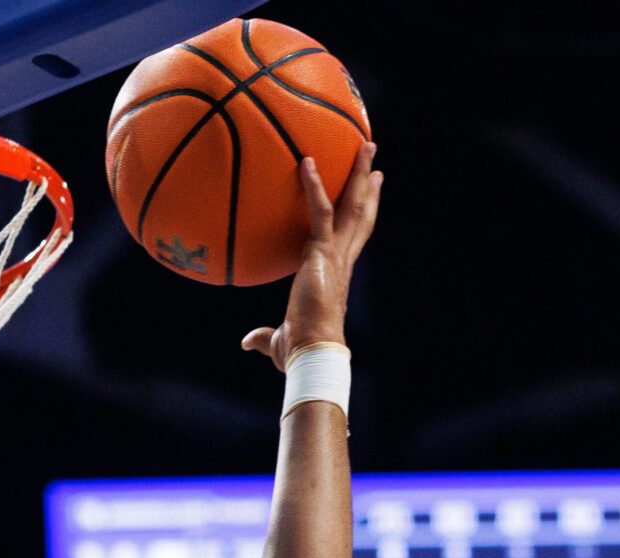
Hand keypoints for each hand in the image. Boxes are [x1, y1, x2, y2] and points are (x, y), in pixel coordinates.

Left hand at [241, 140, 381, 371]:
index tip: (371, 189)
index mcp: (337, 272)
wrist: (312, 350)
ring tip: (364, 144)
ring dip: (357, 173)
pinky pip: (318, 212)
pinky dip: (313, 186)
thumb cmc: (299, 349)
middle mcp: (342, 258)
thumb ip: (264, 336)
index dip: (363, 211)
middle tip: (371, 156)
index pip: (354, 235)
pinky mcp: (321, 252)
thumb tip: (247, 343)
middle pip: (361, 213)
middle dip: (367, 183)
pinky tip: (306, 162)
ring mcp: (335, 253)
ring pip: (352, 205)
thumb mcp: (280, 339)